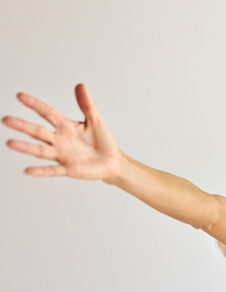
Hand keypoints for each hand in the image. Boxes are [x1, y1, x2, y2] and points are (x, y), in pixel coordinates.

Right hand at [3, 84, 120, 178]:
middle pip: (38, 131)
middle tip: (6, 119)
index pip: (47, 113)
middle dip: (23, 125)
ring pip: (41, 150)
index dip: (35, 105)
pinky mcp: (68, 169)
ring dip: (26, 147)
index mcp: (66, 126)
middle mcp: (60, 140)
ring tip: (10, 143)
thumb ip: (86, 104)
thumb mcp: (96, 121)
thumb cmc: (103, 142)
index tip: (20, 96)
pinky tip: (28, 170)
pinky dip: (41, 171)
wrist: (113, 161)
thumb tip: (80, 85)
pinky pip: (52, 170)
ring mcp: (62, 155)